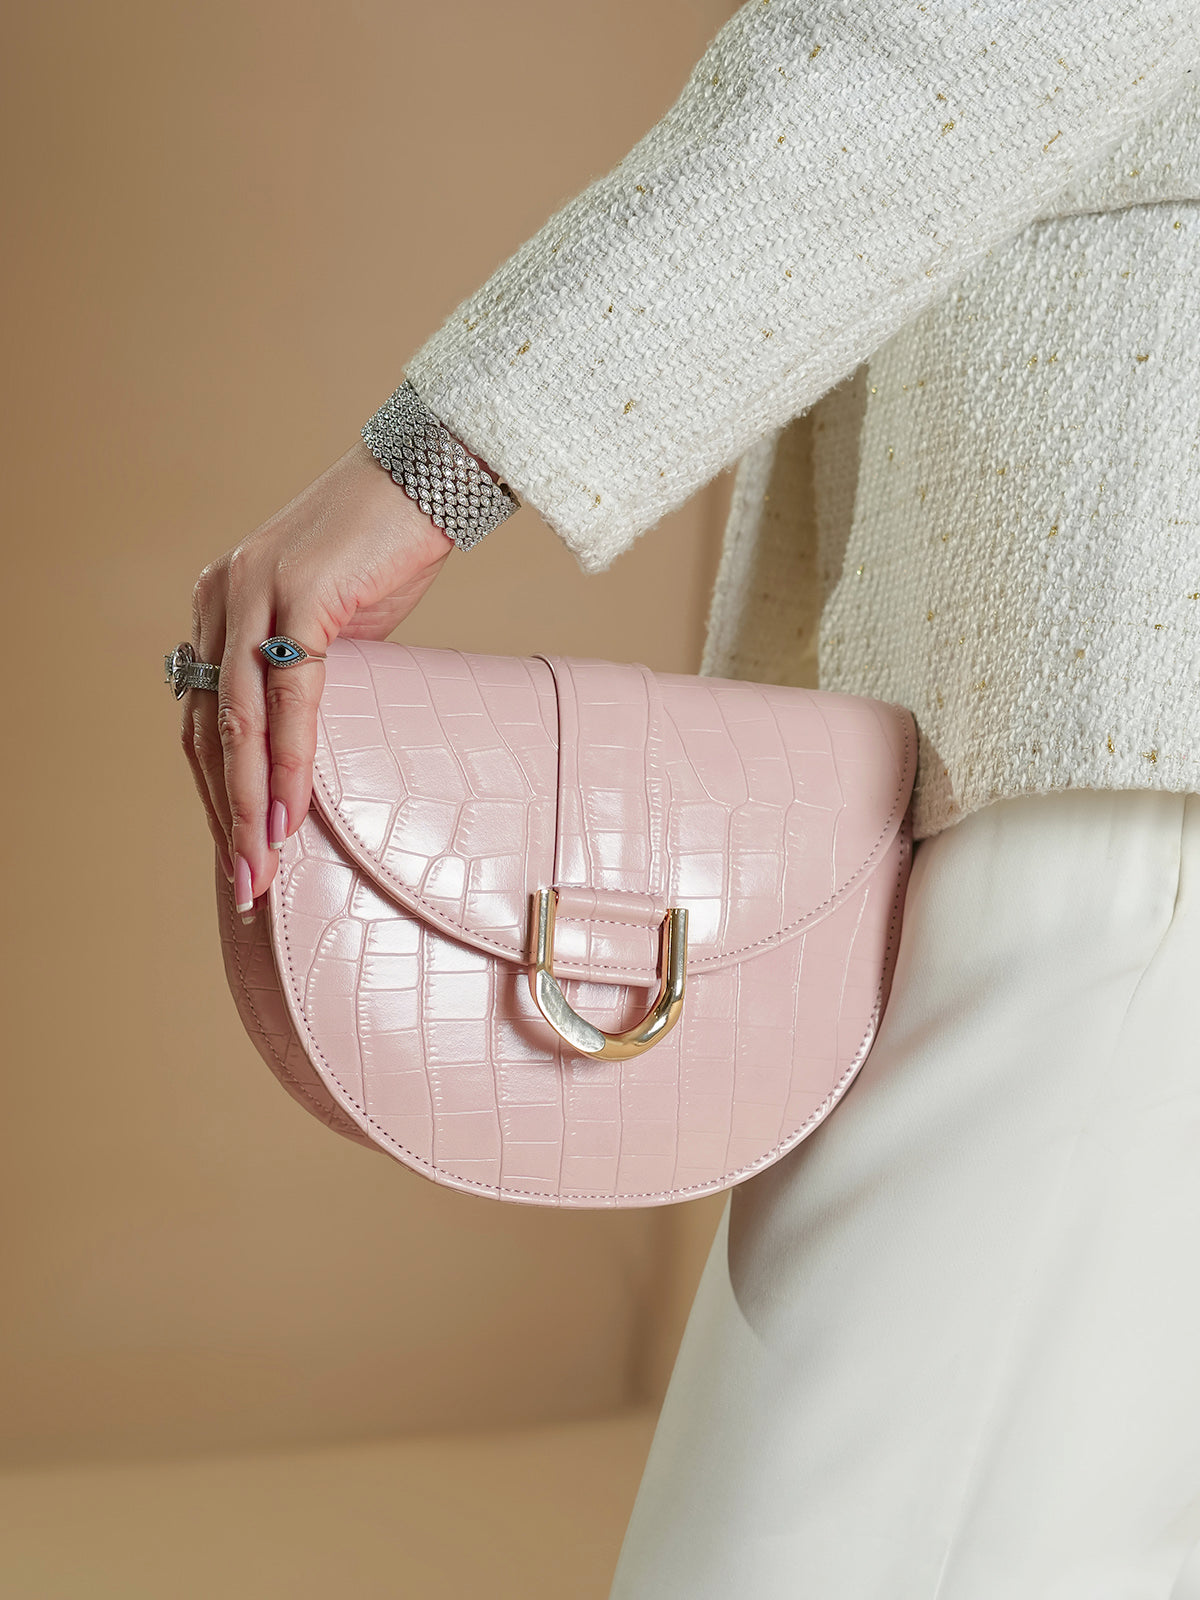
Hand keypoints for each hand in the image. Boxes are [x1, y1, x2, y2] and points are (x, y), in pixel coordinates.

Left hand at [181, 440, 454, 920]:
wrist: (427, 476)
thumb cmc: (387, 550)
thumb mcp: (330, 622)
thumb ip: (301, 672)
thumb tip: (305, 742)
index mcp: (219, 602)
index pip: (199, 713)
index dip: (214, 790)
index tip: (236, 850)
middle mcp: (220, 596)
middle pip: (204, 728)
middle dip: (223, 815)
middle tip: (243, 883)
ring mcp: (253, 592)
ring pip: (236, 722)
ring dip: (248, 805)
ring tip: (262, 865)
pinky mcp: (299, 595)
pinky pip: (290, 698)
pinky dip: (289, 761)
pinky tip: (291, 811)